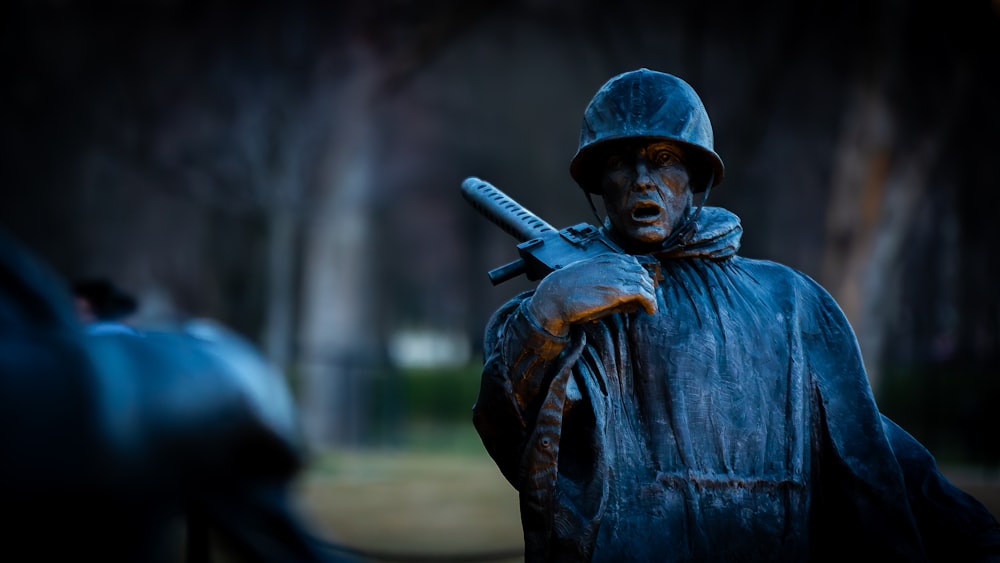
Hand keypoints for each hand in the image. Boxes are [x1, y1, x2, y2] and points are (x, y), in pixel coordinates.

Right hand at [525, 253, 657, 336]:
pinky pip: (643, 294)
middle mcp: (614, 264)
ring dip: (650, 295)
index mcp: (606, 258)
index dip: (640, 276)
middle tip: (649, 299)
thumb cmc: (567, 289)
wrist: (555, 295)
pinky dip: (650, 302)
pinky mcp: (618, 292)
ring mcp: (617, 277)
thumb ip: (606, 282)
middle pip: (641, 272)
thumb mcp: (588, 279)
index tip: (643, 287)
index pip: (633, 263)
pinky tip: (650, 310)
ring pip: (645, 282)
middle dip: (648, 286)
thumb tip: (621, 295)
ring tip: (650, 306)